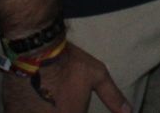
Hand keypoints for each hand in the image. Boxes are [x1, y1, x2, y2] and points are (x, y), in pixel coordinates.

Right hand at [1, 43, 129, 112]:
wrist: (35, 52)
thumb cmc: (69, 63)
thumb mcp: (96, 75)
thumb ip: (112, 96)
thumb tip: (130, 112)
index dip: (74, 109)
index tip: (70, 103)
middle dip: (56, 109)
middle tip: (56, 96)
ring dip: (43, 109)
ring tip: (45, 97)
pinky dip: (29, 109)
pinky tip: (32, 100)